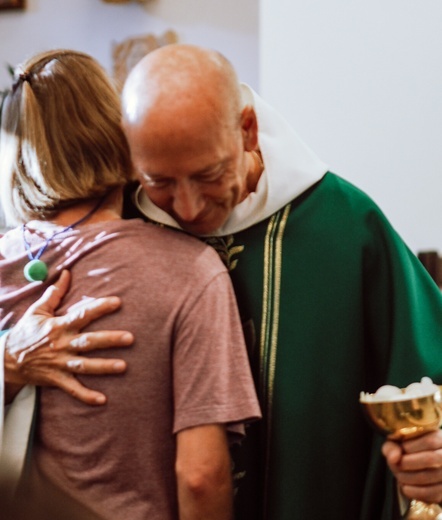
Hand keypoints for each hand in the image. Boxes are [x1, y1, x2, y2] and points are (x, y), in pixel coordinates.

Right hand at [4, 270, 133, 405]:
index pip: (82, 314)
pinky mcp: (56, 379)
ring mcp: (59, 363)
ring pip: (85, 366)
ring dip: (104, 367)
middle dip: (110, 340)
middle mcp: (61, 344)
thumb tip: (67, 272)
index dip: (100, 307)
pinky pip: (72, 389)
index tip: (118, 302)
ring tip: (124, 367)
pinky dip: (86, 396)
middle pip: (89, 341)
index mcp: (59, 326)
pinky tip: (102, 400)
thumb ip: (54, 293)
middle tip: (130, 338)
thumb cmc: (26, 333)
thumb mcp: (37, 311)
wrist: (5, 360)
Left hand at [382, 430, 441, 503]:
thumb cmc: (406, 451)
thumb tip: (394, 458)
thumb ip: (392, 447)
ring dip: (410, 478)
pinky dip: (416, 492)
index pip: (429, 441)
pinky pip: (434, 493)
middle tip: (397, 465)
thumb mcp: (397, 444)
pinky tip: (405, 488)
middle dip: (408, 464)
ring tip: (399, 476)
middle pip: (431, 459)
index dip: (410, 447)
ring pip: (432, 476)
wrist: (416, 466)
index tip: (400, 450)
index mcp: (439, 438)